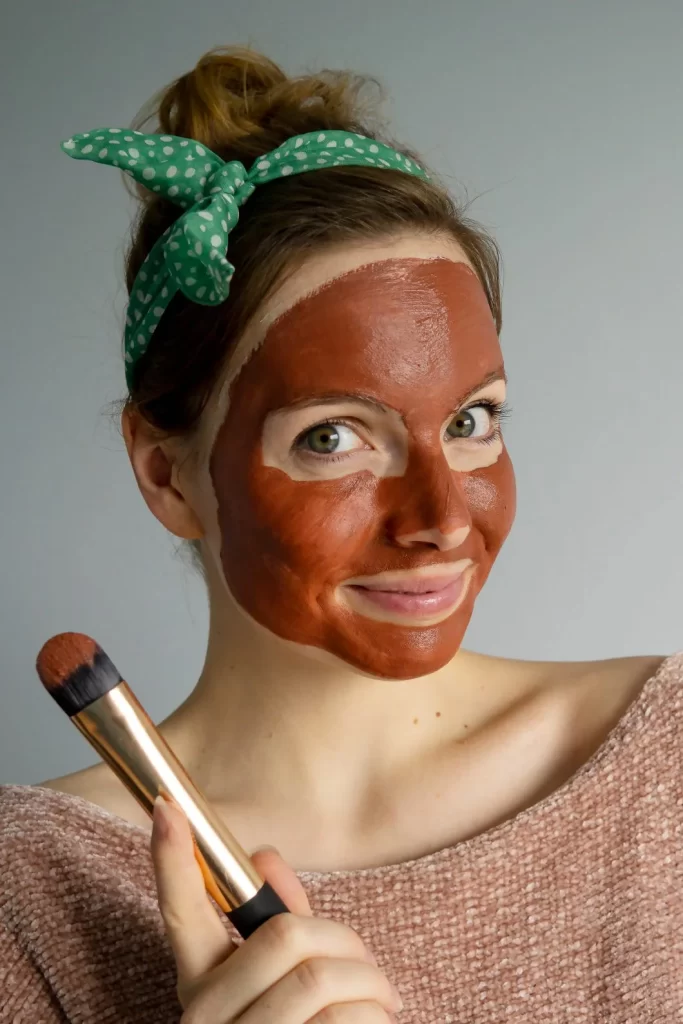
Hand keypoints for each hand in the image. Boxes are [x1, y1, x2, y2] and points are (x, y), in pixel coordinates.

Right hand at [150, 796, 403, 1021]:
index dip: (171, 862)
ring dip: (369, 983)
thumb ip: (275, 926)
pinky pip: (346, 1023)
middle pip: (284, 938)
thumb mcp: (275, 987)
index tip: (168, 808)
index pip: (180, 917)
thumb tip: (263, 856)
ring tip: (379, 1000)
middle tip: (364, 961)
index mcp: (203, 989)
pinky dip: (375, 1018)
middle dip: (343, 939)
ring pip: (319, 980)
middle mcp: (209, 1020)